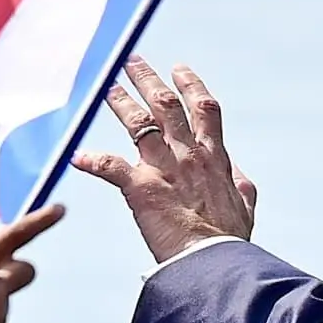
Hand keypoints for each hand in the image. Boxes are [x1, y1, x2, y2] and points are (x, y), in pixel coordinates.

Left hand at [74, 61, 255, 263]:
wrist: (214, 262)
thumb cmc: (229, 241)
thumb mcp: (245, 207)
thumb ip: (241, 187)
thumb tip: (239, 175)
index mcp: (214, 158)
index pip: (204, 109)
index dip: (191, 84)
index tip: (179, 69)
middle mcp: (189, 155)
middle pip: (166, 105)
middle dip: (148, 79)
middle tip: (132, 61)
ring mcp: (164, 168)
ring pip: (139, 123)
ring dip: (120, 102)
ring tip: (106, 87)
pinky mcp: (141, 188)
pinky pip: (111, 167)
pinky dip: (92, 160)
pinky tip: (78, 156)